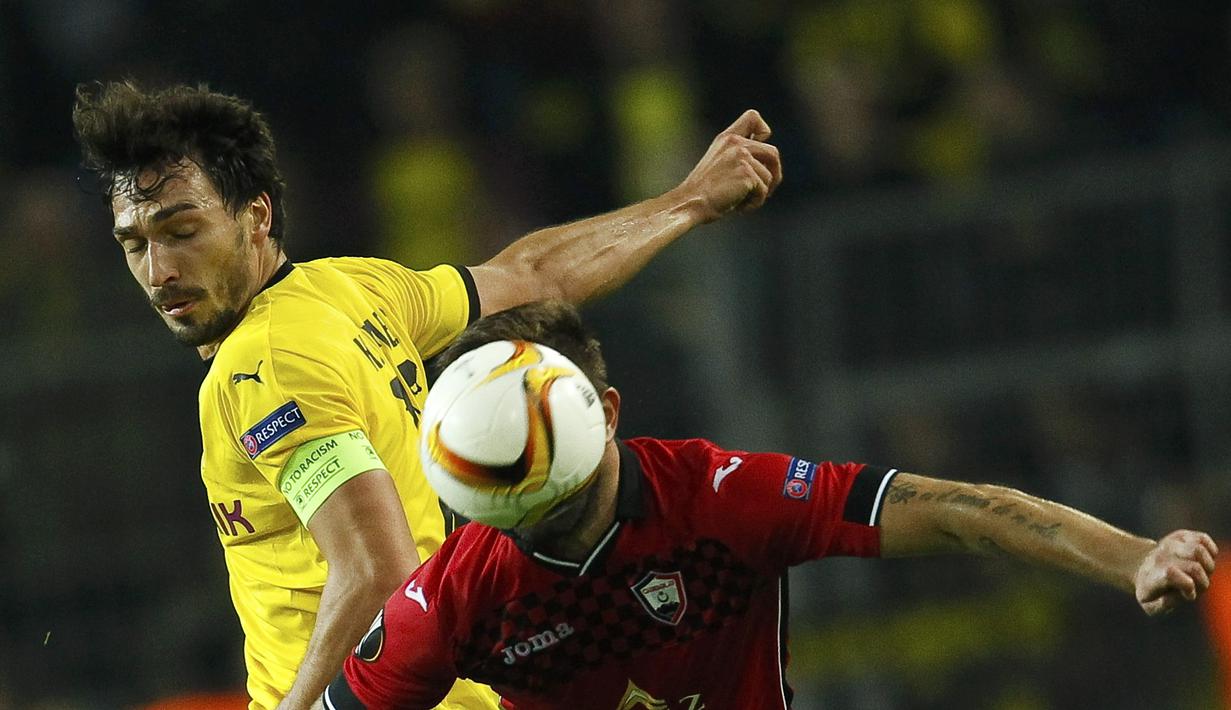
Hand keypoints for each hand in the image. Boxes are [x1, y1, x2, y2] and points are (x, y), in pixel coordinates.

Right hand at [675, 109, 782, 223]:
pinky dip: (755, 203)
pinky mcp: (746, 173)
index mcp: (727, 139)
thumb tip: (769, 167)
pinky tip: (739, 207)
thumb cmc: (704, 192)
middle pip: (773, 153)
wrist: (690, 203)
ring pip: (769, 176)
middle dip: (774, 174)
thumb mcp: (721, 165)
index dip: (763, 131)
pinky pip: (763, 191)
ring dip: (760, 194)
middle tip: (764, 191)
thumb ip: (740, 157)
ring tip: (741, 201)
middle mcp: (736, 143)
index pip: (753, 117)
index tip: (759, 149)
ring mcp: (742, 157)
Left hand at [1134, 530, 1217, 615]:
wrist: (1140, 567)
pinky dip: (1210, 550)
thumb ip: (1163, 606)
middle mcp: (1163, 556)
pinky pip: (1203, 539)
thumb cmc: (1150, 590)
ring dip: (1207, 566)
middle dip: (1202, 582)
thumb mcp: (1150, 605)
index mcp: (1154, 575)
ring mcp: (1171, 544)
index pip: (1172, 574)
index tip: (1187, 594)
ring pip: (1199, 550)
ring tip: (1199, 573)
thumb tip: (1180, 596)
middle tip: (1194, 586)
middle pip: (1195, 568)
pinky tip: (1203, 560)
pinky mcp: (1181, 536)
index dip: (1188, 588)